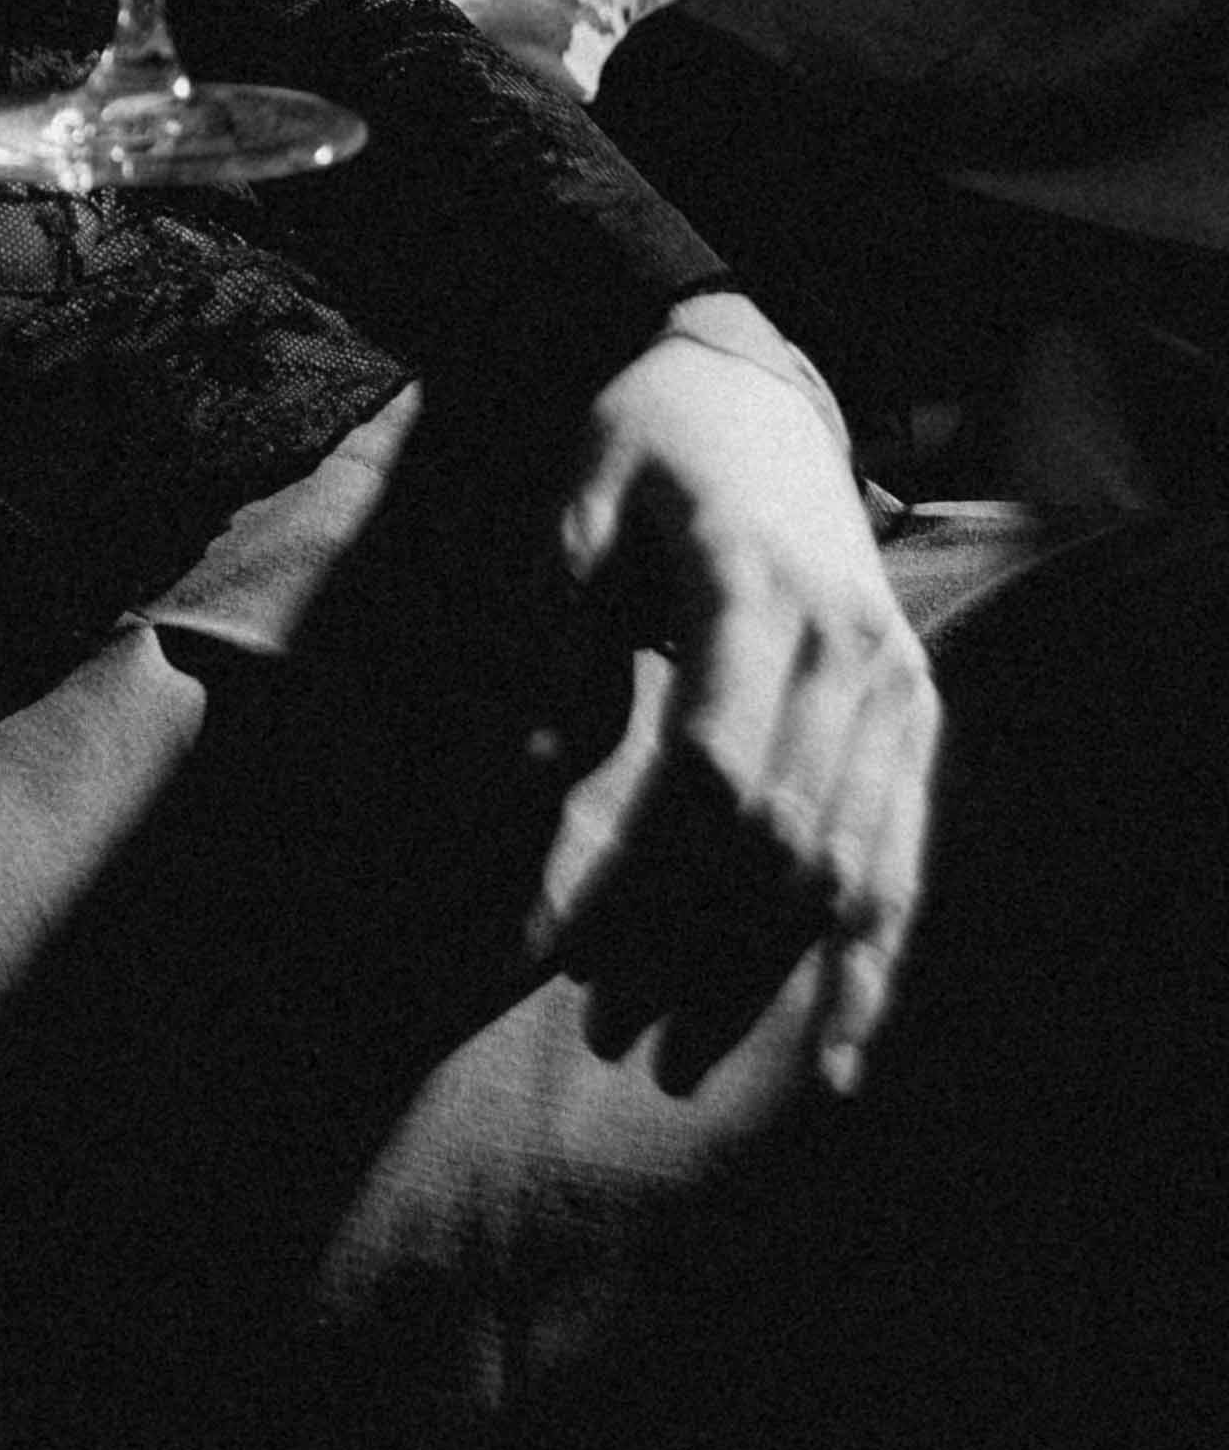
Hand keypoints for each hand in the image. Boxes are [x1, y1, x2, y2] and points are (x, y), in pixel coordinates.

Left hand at [527, 298, 935, 1100]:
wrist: (748, 388)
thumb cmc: (641, 449)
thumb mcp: (573, 511)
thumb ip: (556, 640)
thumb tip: (532, 784)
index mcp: (755, 590)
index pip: (709, 770)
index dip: (631, 876)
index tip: (552, 952)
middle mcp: (847, 650)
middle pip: (773, 839)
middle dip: (686, 947)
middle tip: (601, 1027)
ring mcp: (897, 690)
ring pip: (841, 872)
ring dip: (762, 977)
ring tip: (676, 1060)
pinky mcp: (916, 721)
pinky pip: (903, 864)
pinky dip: (873, 969)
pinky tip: (839, 1061)